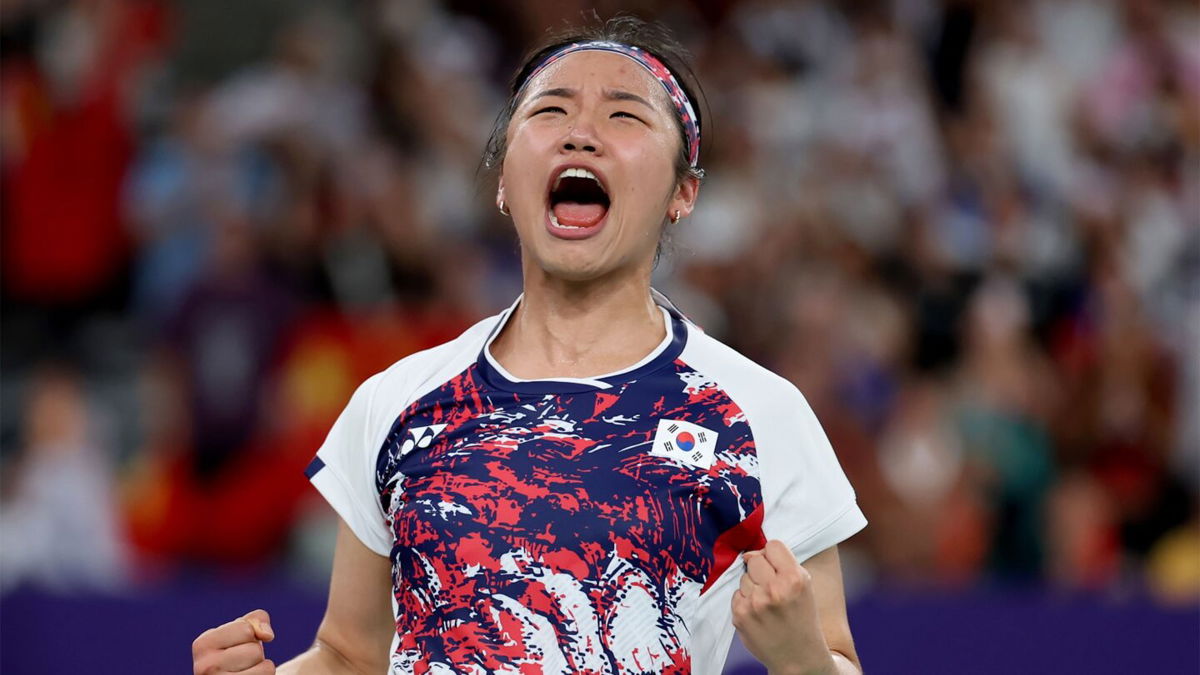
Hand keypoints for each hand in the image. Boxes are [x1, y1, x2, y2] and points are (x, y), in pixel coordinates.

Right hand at [193, 609, 275, 674]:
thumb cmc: (237, 652)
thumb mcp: (243, 630)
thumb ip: (256, 620)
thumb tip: (267, 635)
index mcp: (203, 645)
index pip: (245, 629)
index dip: (250, 635)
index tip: (236, 645)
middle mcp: (204, 667)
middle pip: (254, 649)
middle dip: (255, 652)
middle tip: (242, 661)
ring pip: (262, 666)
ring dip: (261, 665)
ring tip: (245, 670)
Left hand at [732, 540, 835, 674]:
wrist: (798, 657)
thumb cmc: (802, 618)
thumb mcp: (805, 586)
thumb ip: (783, 564)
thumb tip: (752, 553)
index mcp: (794, 579)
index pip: (773, 545)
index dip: (774, 555)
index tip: (776, 566)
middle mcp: (774, 589)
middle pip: (754, 559)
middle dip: (761, 569)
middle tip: (771, 586)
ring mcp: (755, 603)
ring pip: (744, 577)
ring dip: (752, 587)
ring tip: (766, 604)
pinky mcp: (740, 615)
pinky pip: (736, 594)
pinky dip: (745, 601)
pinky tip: (758, 613)